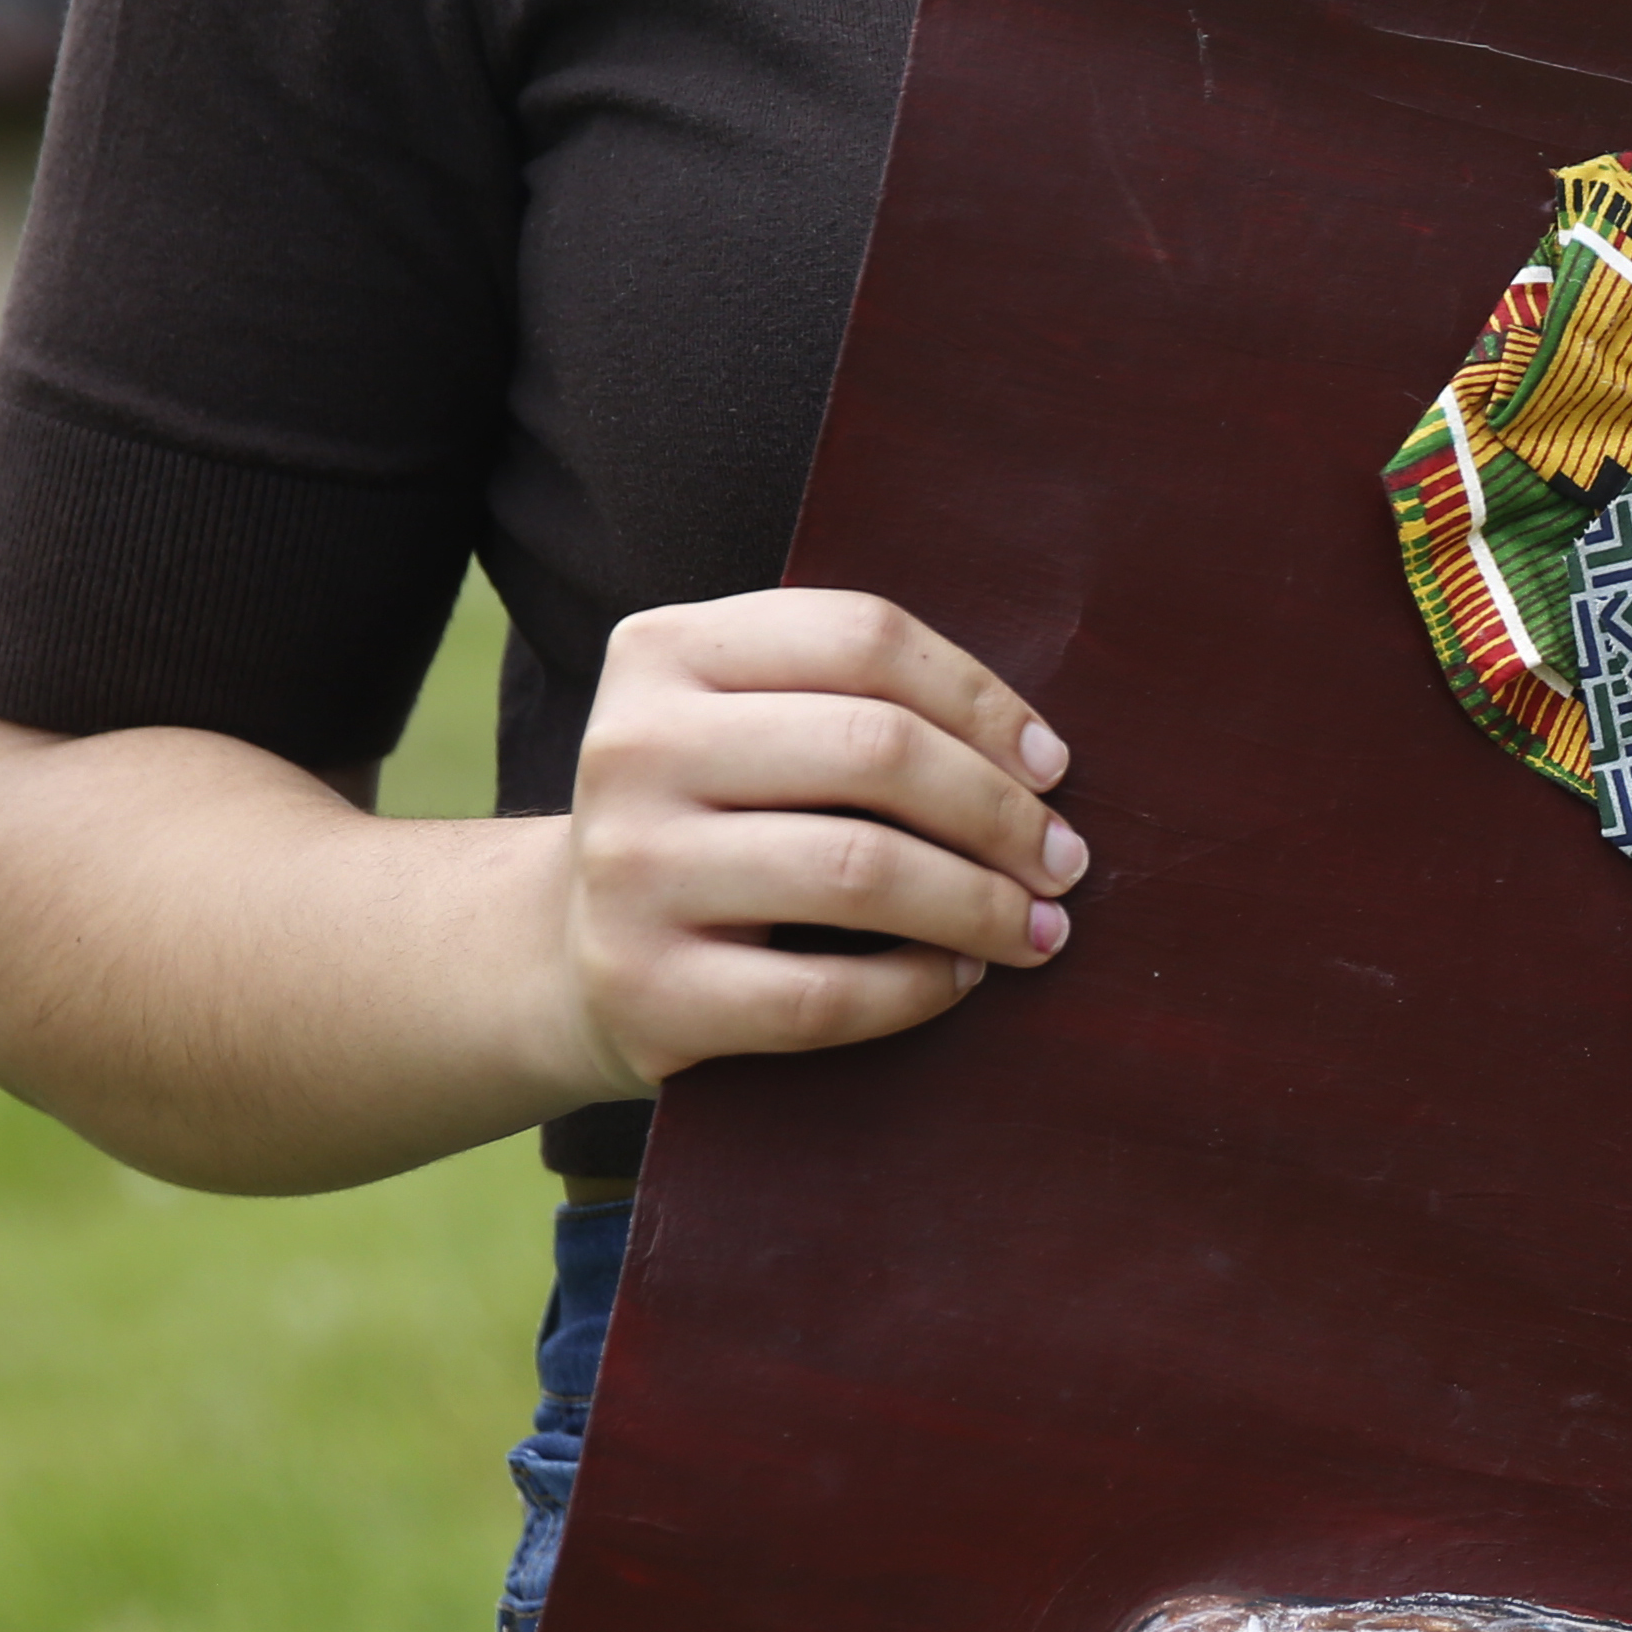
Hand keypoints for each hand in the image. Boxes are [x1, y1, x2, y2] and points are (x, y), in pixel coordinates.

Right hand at [555, 590, 1081, 1094]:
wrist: (567, 949)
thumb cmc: (711, 821)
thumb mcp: (745, 724)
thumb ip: (852, 699)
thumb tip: (1036, 758)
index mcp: (665, 649)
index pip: (864, 638)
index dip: (982, 701)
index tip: (1051, 765)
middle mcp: (633, 747)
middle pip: (874, 750)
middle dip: (999, 812)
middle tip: (1064, 861)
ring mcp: (630, 869)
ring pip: (859, 870)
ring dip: (980, 904)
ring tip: (1039, 928)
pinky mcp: (644, 986)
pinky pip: (824, 993)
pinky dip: (919, 986)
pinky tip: (960, 976)